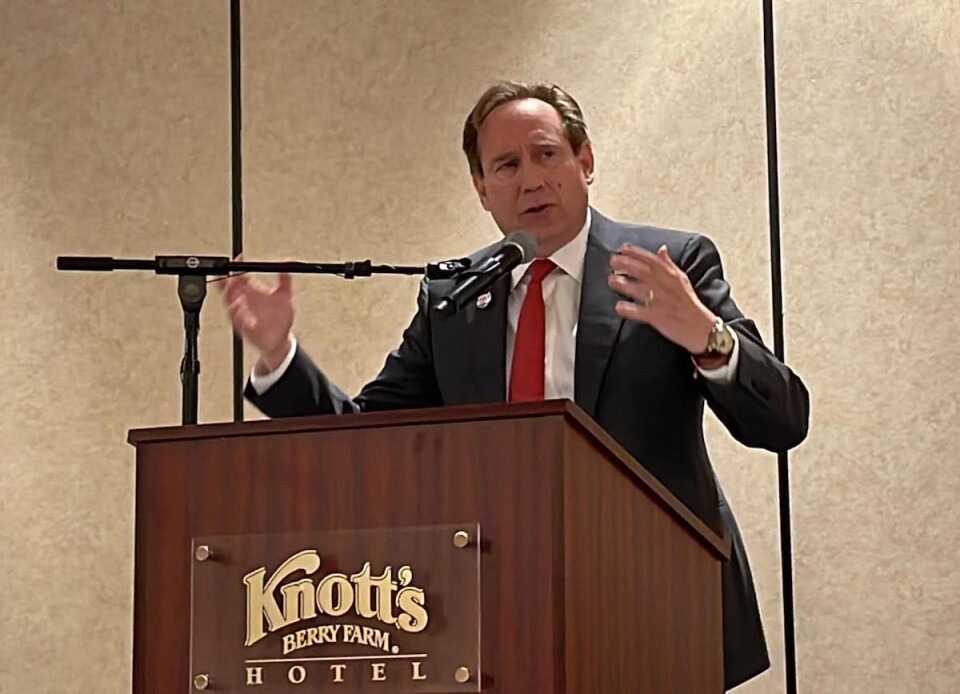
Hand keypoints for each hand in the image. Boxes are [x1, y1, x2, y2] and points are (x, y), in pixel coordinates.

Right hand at [217, 258, 294, 372]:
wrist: (280, 340)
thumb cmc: (280, 318)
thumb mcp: (284, 296)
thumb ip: (285, 280)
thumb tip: (287, 263)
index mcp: (252, 291)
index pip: (240, 276)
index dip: (239, 267)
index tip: (240, 259)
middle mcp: (245, 301)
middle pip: (229, 287)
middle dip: (227, 281)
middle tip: (231, 276)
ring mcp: (242, 313)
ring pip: (230, 303)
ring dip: (231, 298)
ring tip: (236, 294)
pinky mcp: (243, 326)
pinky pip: (237, 320)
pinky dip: (238, 315)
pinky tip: (241, 310)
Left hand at [608, 243, 715, 354]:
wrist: (699, 326)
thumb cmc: (689, 303)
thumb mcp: (682, 278)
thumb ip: (669, 264)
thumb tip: (661, 249)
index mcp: (671, 275)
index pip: (652, 260)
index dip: (636, 253)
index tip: (623, 249)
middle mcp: (664, 285)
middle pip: (643, 271)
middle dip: (626, 264)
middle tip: (613, 261)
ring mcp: (659, 301)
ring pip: (639, 289)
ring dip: (623, 284)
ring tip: (612, 280)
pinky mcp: (656, 316)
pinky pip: (639, 312)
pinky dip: (628, 309)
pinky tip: (619, 306)